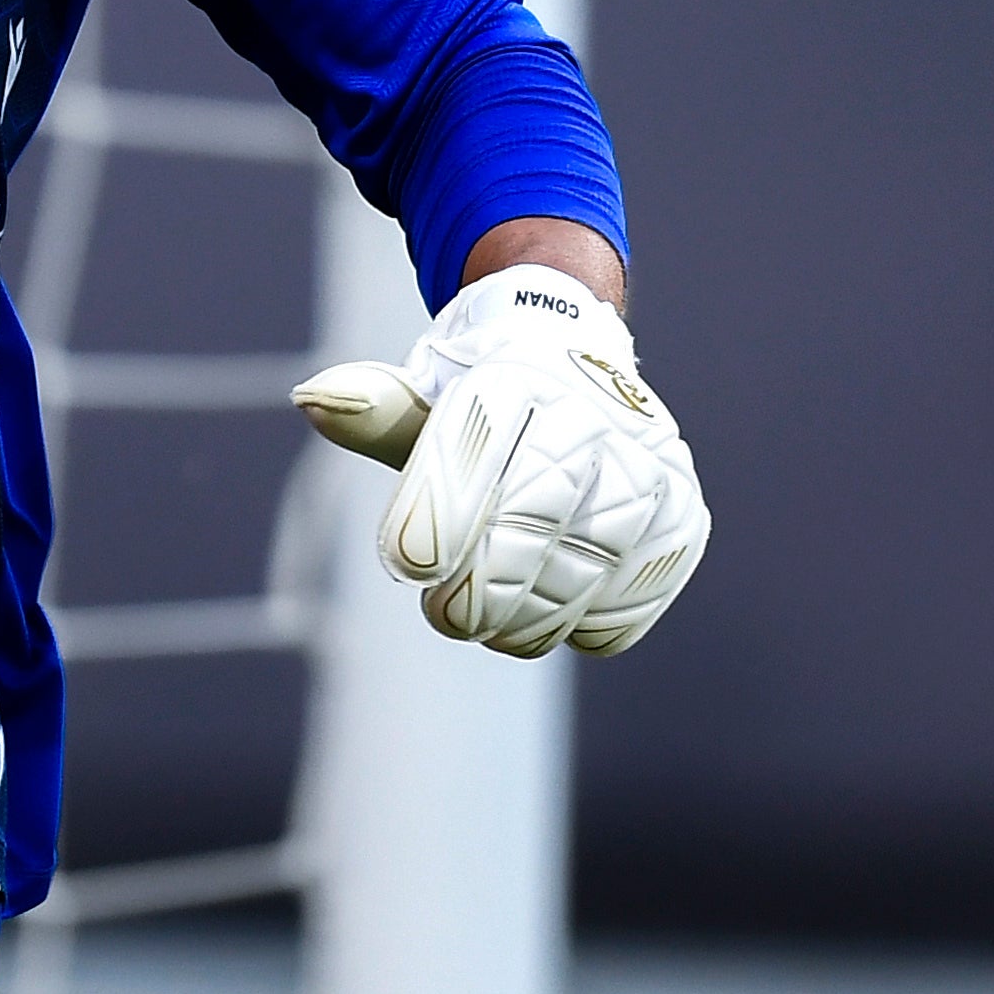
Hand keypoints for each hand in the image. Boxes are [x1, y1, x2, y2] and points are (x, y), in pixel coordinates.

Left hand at [291, 263, 707, 658]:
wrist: (580, 368)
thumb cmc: (480, 394)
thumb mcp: (423, 391)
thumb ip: (374, 408)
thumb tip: (312, 398)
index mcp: (516, 374)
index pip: (476, 448)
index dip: (439, 514)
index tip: (407, 564)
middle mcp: (594, 414)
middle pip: (533, 517)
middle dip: (482, 583)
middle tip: (445, 615)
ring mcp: (647, 468)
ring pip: (585, 569)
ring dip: (527, 617)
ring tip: (485, 623)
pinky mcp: (681, 519)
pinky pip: (632, 597)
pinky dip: (585, 625)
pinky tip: (551, 615)